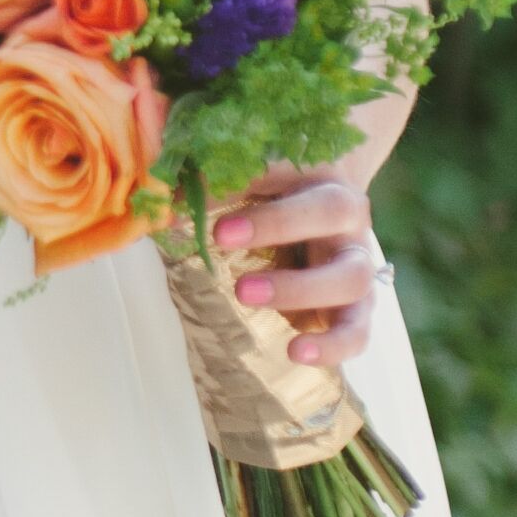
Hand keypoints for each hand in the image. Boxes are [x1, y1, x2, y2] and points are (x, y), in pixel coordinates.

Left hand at [213, 168, 377, 369]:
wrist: (333, 219)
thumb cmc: (277, 196)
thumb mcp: (248, 183)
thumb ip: (208, 185)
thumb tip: (156, 206)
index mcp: (317, 171)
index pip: (290, 164)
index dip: (249, 176)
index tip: (207, 189)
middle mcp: (348, 214)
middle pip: (332, 210)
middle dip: (278, 223)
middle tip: (220, 238)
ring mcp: (358, 261)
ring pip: (351, 275)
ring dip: (298, 288)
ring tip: (243, 294)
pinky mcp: (360, 306)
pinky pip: (358, 330)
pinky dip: (333, 345)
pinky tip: (296, 351)